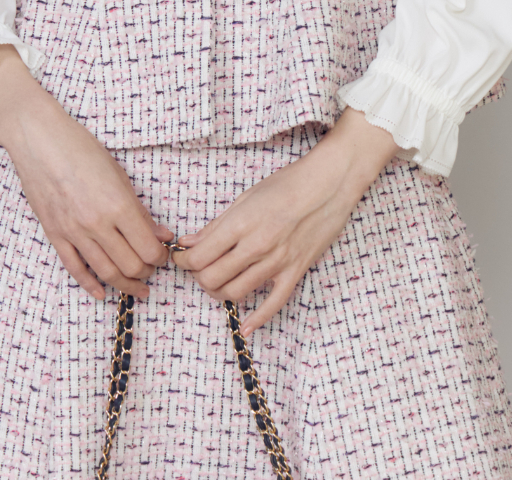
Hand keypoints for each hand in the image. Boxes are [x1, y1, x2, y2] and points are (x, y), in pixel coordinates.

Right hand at [0, 44, 173, 300]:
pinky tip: (101, 292)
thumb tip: (160, 235)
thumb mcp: (118, 174)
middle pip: (130, 266)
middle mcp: (97, 224)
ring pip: (106, 273)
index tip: (164, 254)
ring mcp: (74, 232)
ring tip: (137, 286)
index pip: (149, 249)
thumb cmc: (81, 148)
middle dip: (146, 272)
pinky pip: (75, 269)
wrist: (39, 140)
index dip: (161, 257)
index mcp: (118, 205)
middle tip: (152, 269)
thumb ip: (139, 210)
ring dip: (125, 284)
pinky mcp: (55, 234)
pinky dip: (90, 285)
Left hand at [173, 109, 410, 332]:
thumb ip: (217, 224)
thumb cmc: (287, 184)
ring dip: (219, 291)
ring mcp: (277, 262)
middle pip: (212, 278)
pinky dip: (257, 319)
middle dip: (198, 276)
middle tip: (199, 267)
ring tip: (217, 280)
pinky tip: (245, 327)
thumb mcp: (246, 197)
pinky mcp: (295, 272)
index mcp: (240, 224)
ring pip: (235, 292)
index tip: (183, 257)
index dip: (184, 260)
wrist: (329, 184)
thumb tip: (190, 241)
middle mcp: (256, 247)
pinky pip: (273, 304)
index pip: (199, 256)